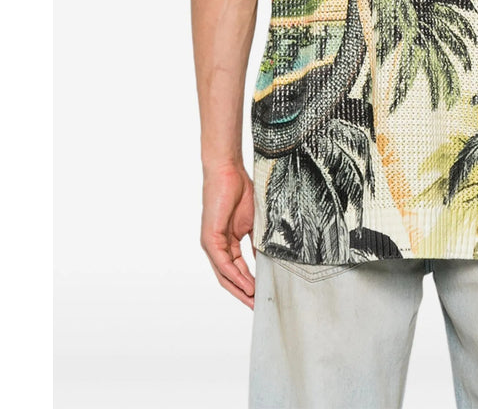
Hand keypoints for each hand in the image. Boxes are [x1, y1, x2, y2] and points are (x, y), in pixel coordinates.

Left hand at [201, 163, 255, 308]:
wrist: (227, 171)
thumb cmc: (240, 190)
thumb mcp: (253, 222)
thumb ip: (257, 242)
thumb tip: (267, 261)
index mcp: (227, 243)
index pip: (238, 270)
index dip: (250, 284)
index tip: (263, 295)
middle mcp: (217, 246)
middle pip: (229, 278)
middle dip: (244, 293)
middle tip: (258, 307)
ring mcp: (212, 244)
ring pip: (225, 275)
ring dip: (240, 290)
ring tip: (255, 301)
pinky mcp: (210, 239)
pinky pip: (223, 263)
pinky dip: (235, 276)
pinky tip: (247, 285)